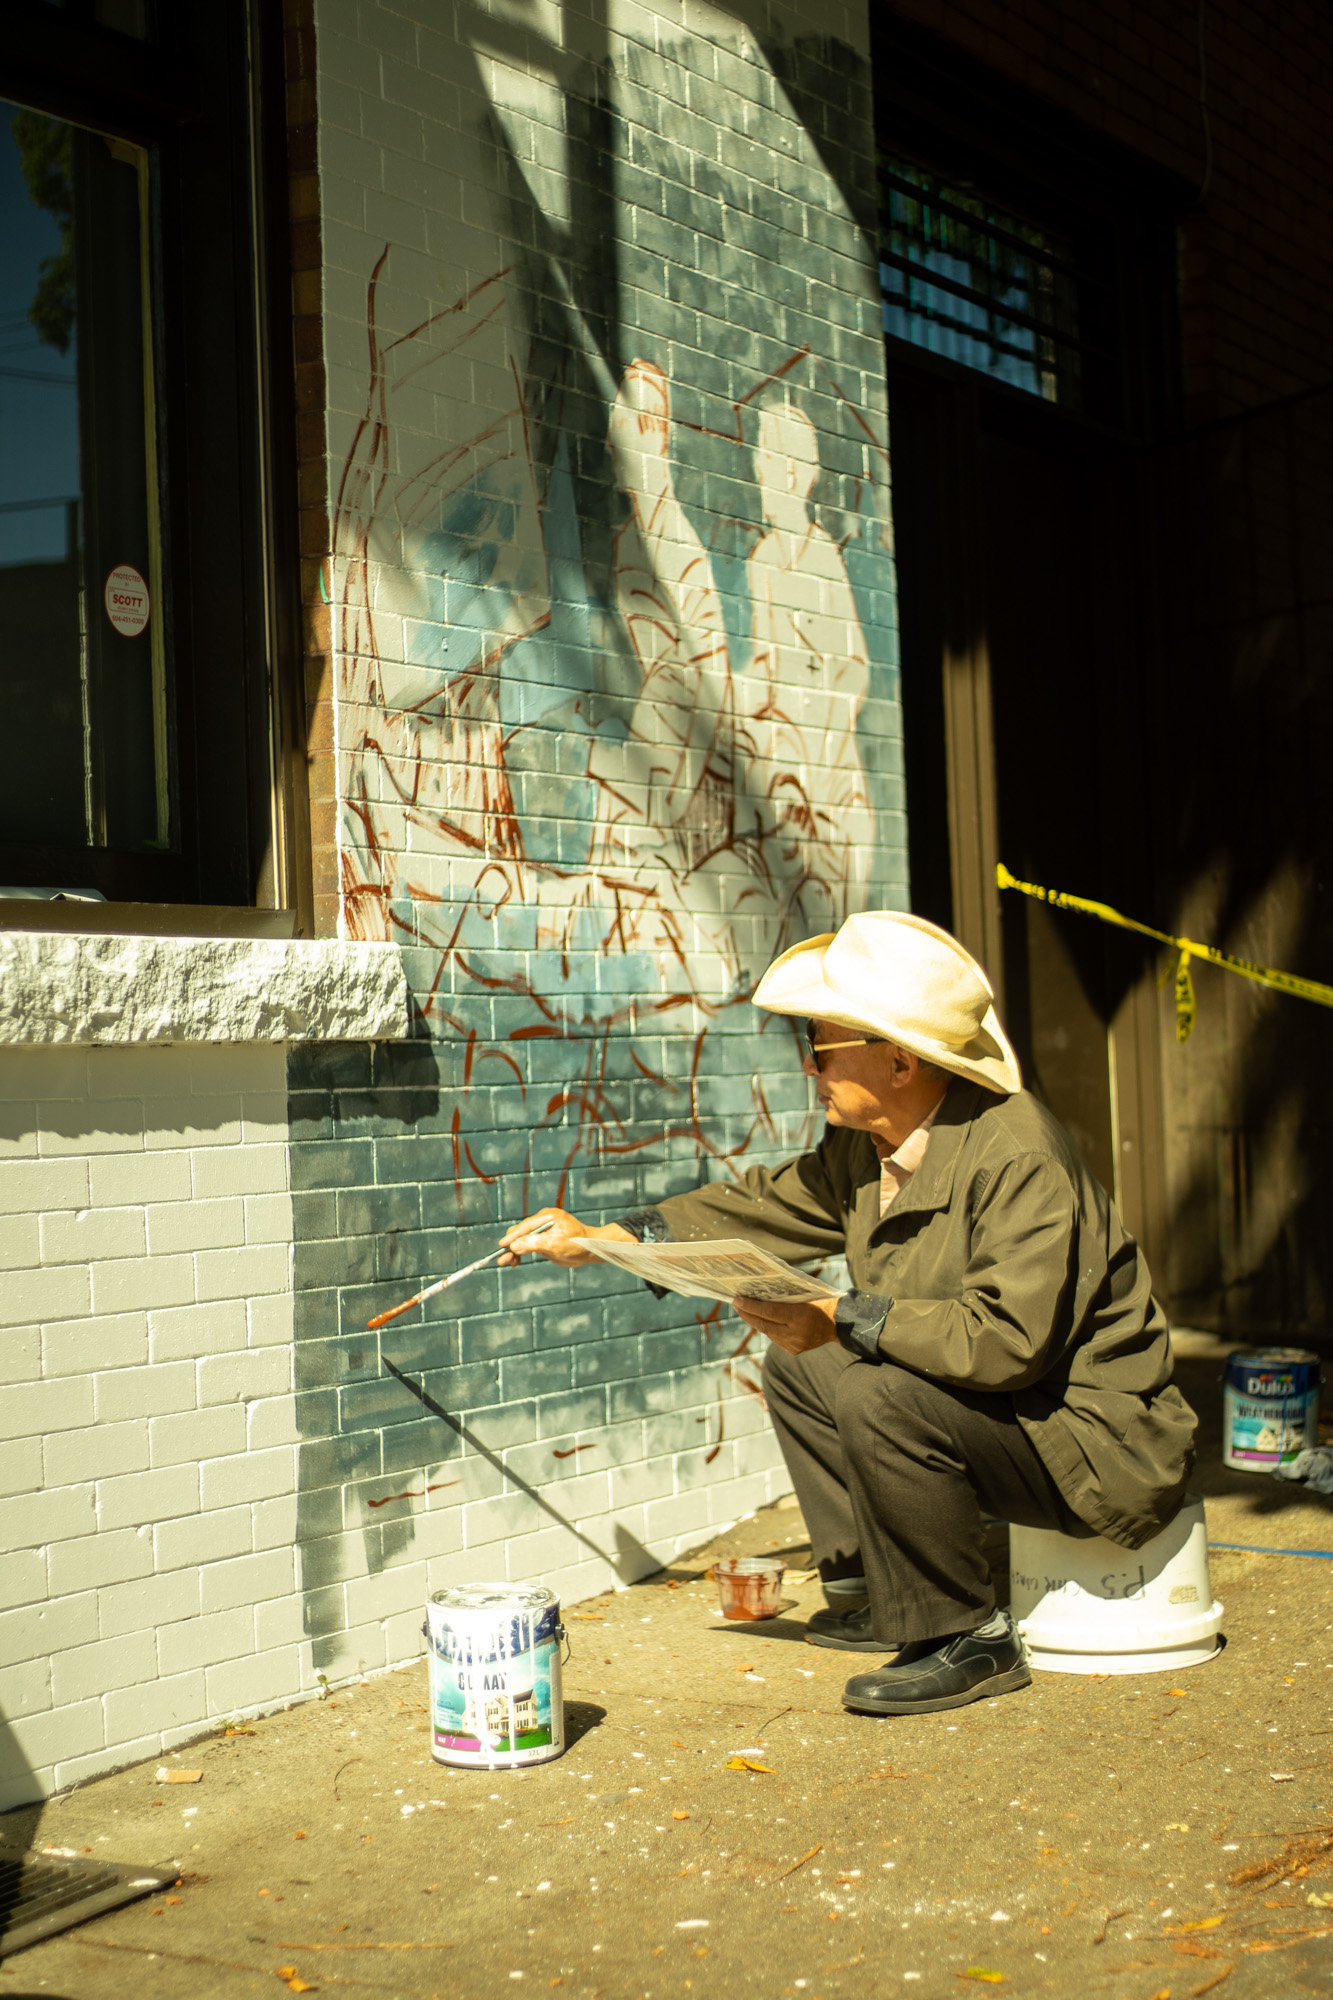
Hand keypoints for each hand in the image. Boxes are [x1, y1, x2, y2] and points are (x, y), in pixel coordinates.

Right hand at [498, 1210, 633, 1267]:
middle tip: (502, 1259)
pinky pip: (528, 1245)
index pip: (526, 1225)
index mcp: (548, 1216)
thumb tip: (514, 1246)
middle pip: (521, 1232)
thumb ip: (534, 1243)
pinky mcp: (543, 1240)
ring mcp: (543, 1230)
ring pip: (523, 1240)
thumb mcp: (555, 1244)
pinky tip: (515, 1262)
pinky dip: (521, 1253)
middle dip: (511, 1245)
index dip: (513, 1236)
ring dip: (514, 1251)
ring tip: (506, 1263)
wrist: (591, 1250)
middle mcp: (544, 1221)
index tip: (502, 1245)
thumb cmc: (577, 1244)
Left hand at [732, 1293, 838, 1353]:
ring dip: (755, 1322)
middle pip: (764, 1324)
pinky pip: (775, 1338)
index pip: (769, 1311)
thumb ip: (785, 1297)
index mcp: (800, 1316)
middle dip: (747, 1314)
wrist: (838, 1323)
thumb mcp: (805, 1295)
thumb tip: (759, 1293)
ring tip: (744, 1311)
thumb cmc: (821, 1302)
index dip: (751, 1306)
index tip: (737, 1299)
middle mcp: (796, 1333)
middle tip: (735, 1304)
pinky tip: (760, 1321)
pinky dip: (768, 1329)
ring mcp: (795, 1344)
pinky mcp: (794, 1350)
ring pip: (768, 1333)